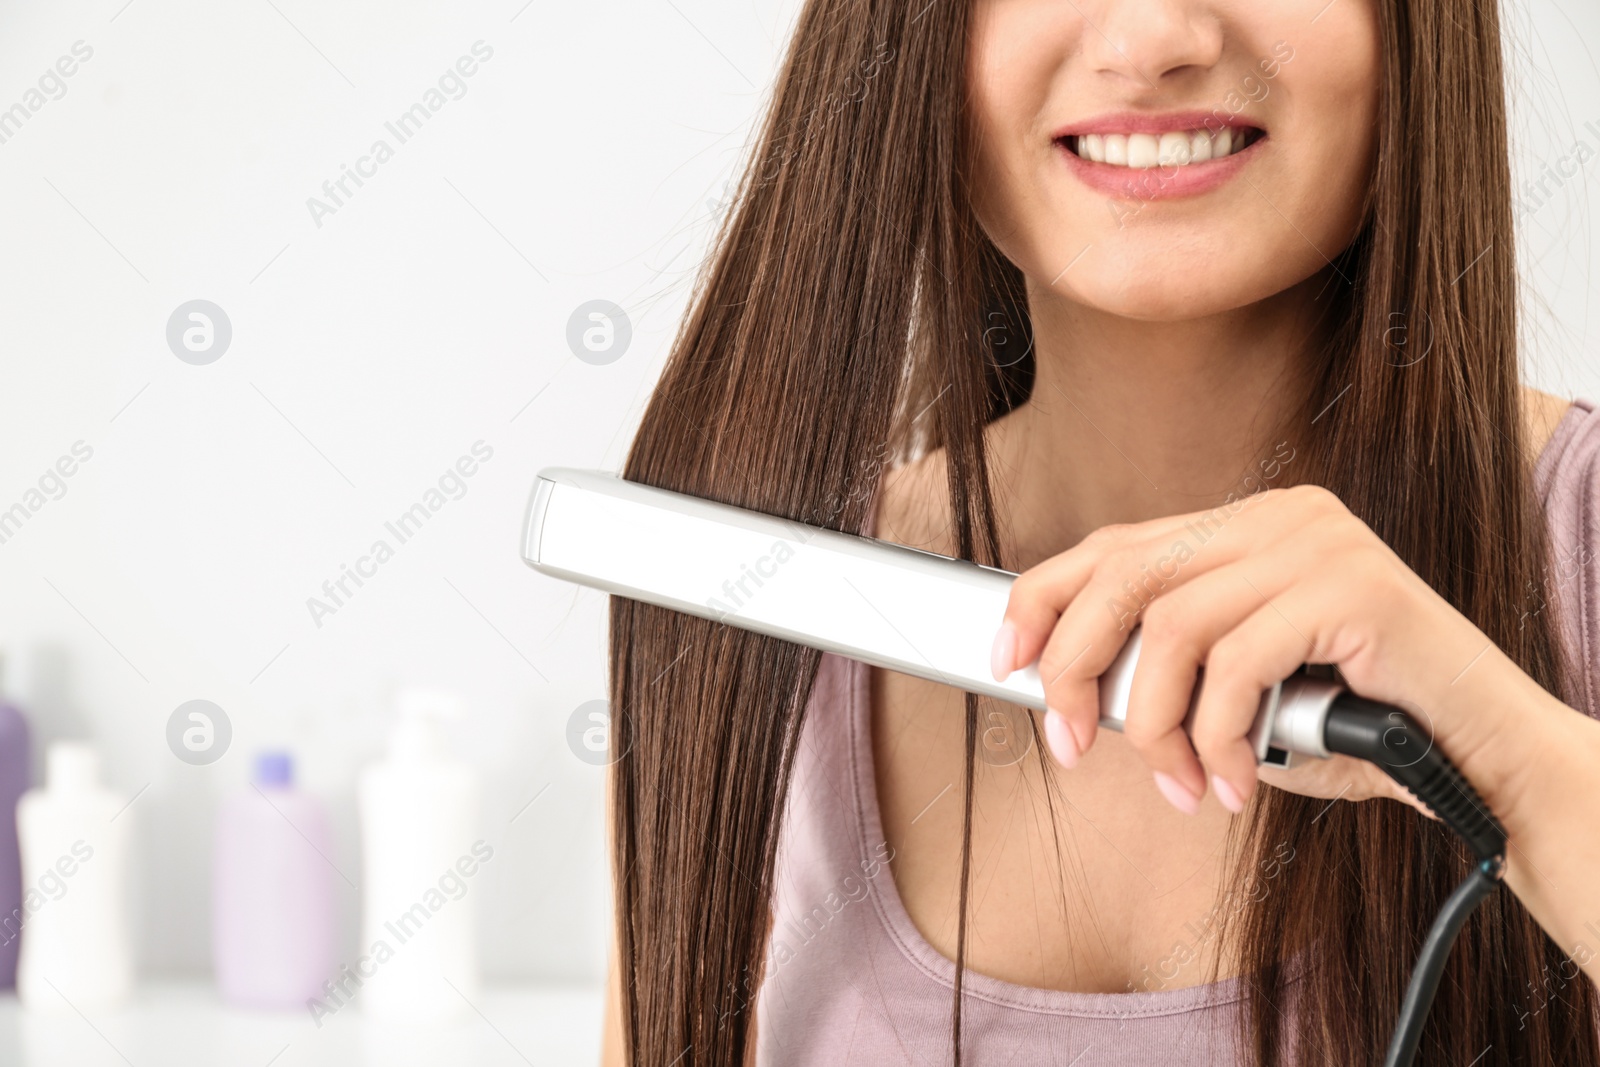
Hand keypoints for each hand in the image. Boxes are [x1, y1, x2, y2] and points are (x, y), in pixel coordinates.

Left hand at [989, 484, 1550, 821]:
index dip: (1044, 601)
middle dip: (1076, 668)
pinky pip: (1237, 666)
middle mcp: (1275, 516)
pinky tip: (1233, 783)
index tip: (1007, 661)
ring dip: (1160, 728)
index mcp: (1244, 525)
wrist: (1479, 755)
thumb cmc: (1352, 726)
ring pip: (1173, 630)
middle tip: (1072, 745)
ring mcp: (1316, 542)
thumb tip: (1069, 689)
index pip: (1113, 546)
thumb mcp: (1237, 688)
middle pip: (1122, 575)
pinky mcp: (1351, 584)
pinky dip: (1218, 740)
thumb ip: (1168, 668)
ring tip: (1183, 784)